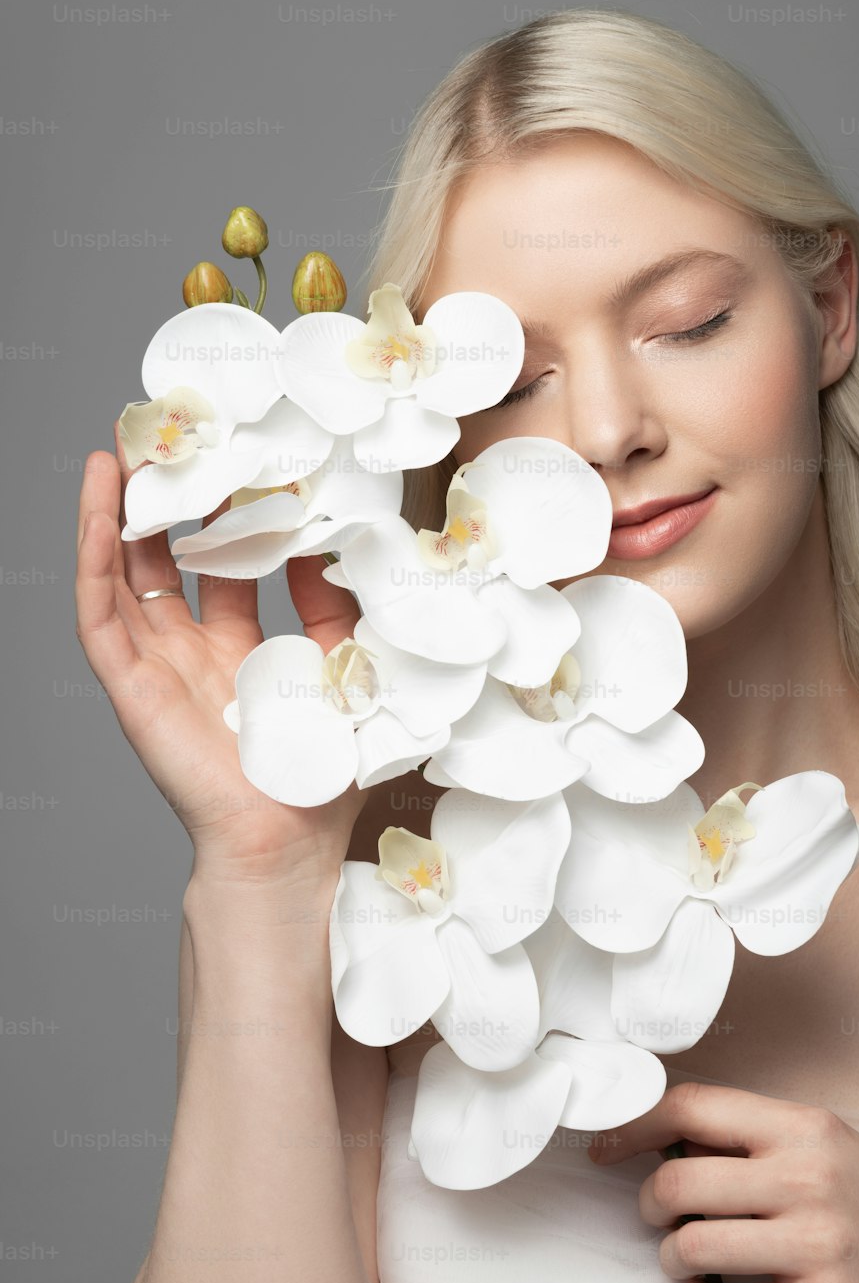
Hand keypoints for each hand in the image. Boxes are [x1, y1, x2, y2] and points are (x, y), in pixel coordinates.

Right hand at [74, 423, 366, 882]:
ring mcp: (154, 668)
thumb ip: (333, 609)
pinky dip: (94, 560)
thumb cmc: (316, 777)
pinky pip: (100, 615)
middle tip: (168, 437)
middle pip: (163, 560)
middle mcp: (189, 654)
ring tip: (118, 450)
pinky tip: (98, 508)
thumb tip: (328, 543)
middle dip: (161, 501)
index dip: (225, 516)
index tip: (239, 461)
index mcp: (237, 653)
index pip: (223, 567)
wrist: (286, 845)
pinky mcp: (129, 687)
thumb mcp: (341, 672)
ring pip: (121, 576)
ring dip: (115, 514)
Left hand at [588, 1079, 858, 1282]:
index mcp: (804, 1127)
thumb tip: (663, 1141)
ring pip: (688, 1249)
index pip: (690, 1108)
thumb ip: (754, 1141)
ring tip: (689, 1263)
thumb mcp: (829, 1150)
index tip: (604, 1150)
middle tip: (661, 1222)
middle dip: (650, 1208)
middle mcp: (807, 1178)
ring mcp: (816, 1245)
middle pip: (674, 1184)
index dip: (631, 1128)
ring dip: (673, 1262)